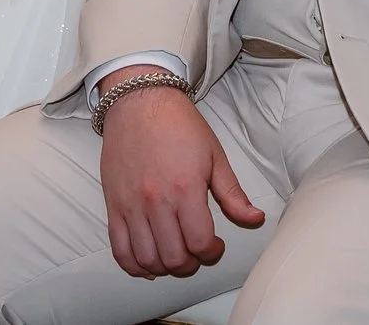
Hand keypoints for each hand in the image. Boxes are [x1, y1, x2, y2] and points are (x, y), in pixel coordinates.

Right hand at [98, 83, 263, 278]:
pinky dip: (135, 265)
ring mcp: (131, 206)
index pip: (199, 243)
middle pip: (174, 257)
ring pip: (147, 259)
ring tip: (175, 255)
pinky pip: (120, 250)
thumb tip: (255, 219)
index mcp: (186, 189)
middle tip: (197, 252)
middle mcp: (156, 202)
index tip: (216, 246)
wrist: (140, 101)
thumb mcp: (214, 156)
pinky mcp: (113, 206)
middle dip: (191, 264)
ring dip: (165, 267)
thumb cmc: (179, 125)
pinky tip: (148, 262)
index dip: (212, 252)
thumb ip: (233, 194)